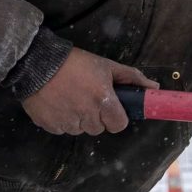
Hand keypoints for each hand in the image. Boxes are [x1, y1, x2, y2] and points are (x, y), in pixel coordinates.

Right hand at [21, 49, 156, 135]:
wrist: (37, 62)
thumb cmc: (75, 63)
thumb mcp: (106, 66)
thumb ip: (132, 78)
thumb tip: (154, 87)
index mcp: (103, 101)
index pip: (119, 125)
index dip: (116, 117)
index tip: (110, 107)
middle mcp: (86, 115)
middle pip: (99, 128)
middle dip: (96, 116)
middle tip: (87, 98)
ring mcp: (66, 122)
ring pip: (80, 130)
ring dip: (78, 118)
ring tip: (70, 97)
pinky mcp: (49, 125)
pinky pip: (62, 129)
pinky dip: (61, 119)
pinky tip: (57, 102)